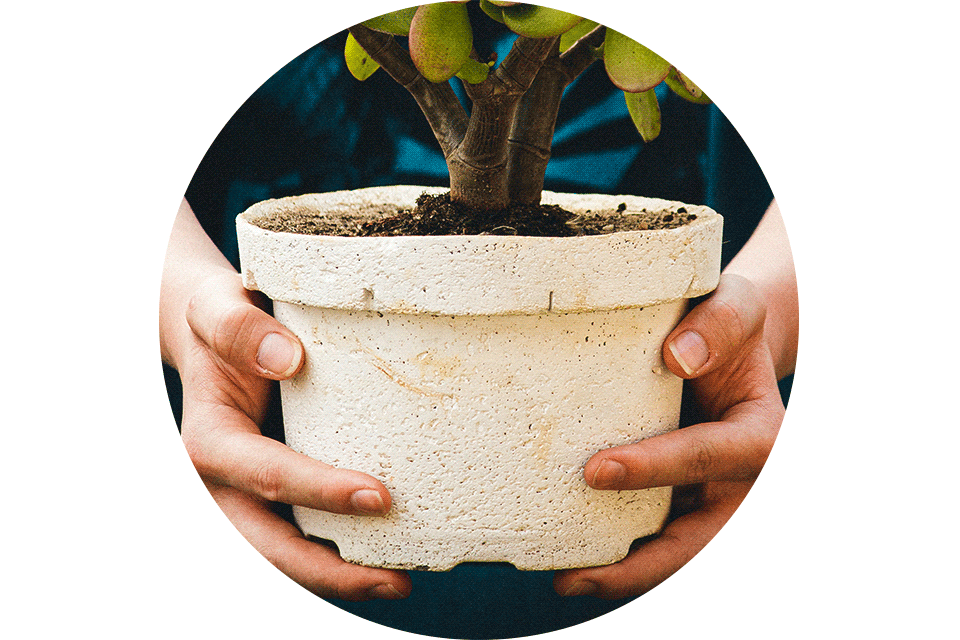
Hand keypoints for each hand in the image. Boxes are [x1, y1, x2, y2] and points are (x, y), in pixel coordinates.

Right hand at [177, 271, 410, 600]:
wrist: (217, 332)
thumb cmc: (222, 320)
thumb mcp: (218, 307)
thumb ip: (240, 327)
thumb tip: (287, 357)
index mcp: (209, 442)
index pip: (266, 475)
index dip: (321, 492)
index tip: (379, 496)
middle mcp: (221, 483)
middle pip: (268, 545)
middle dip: (329, 570)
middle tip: (394, 580)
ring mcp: (244, 496)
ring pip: (282, 554)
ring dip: (336, 576)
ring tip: (397, 583)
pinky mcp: (269, 495)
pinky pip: (297, 534)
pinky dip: (335, 552)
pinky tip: (382, 556)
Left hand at [554, 274, 785, 597]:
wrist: (727, 344)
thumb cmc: (727, 324)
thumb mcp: (736, 304)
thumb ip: (717, 322)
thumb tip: (676, 356)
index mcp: (762, 434)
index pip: (710, 455)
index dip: (656, 468)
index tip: (596, 471)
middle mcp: (743, 480)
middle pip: (701, 538)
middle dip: (642, 563)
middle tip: (575, 575)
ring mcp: (716, 498)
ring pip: (679, 552)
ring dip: (627, 574)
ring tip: (567, 580)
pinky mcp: (689, 501)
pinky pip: (661, 536)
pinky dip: (624, 555)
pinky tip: (576, 560)